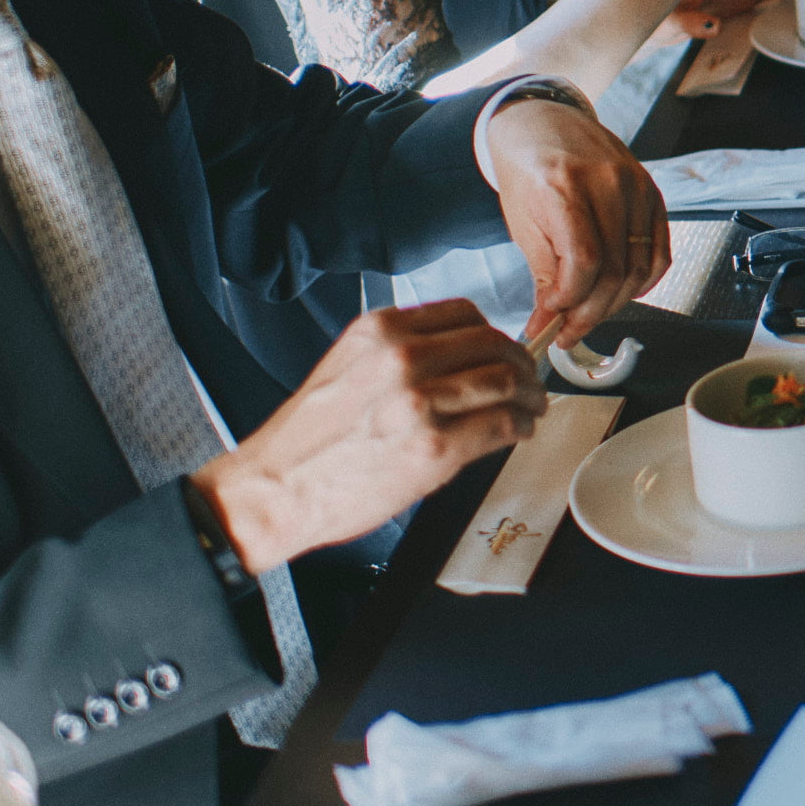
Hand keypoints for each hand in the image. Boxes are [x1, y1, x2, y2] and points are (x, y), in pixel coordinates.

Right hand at [191, 303, 542, 573]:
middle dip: (521, 363)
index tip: (502, 350)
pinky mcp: (436, 447)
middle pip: (494, 344)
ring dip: (530, 394)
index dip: (494, 334)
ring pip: (507, 380)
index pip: (466, 313)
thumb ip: (400, 351)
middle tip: (530, 381)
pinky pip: (503, 424)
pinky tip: (518, 431)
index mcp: (381, 332)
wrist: (273, 492)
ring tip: (531, 407)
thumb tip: (458, 355)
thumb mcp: (347, 367)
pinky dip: (521, 426)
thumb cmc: (309, 440)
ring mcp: (421, 401)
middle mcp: (403, 358)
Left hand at [480, 96, 667, 351]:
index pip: (584, 261)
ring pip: (640, 268)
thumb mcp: (523, 223)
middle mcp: (608, 183)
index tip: (552, 321)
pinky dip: (643, 282)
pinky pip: (660, 253)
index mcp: (565, 186)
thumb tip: (549, 324)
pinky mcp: (654, 194)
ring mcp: (638, 187)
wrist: (547, 127)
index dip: (570, 302)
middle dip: (591, 313)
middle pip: (615, 270)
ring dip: (615, 303)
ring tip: (589, 313)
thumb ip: (543, 274)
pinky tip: (619, 292)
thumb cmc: (529, 173)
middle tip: (569, 332)